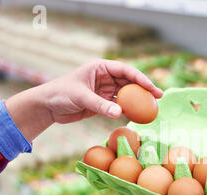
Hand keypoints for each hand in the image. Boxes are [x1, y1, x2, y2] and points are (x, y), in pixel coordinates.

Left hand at [6, 59, 162, 140]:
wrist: (48, 106)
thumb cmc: (60, 94)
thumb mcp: (80, 97)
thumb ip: (100, 105)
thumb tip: (120, 113)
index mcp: (100, 67)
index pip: (125, 71)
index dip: (141, 78)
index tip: (152, 88)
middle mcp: (105, 77)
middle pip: (129, 82)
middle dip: (144, 89)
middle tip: (158, 98)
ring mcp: (105, 90)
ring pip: (126, 94)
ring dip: (138, 101)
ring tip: (151, 108)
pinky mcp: (102, 103)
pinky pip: (119, 106)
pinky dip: (128, 110)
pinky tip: (137, 115)